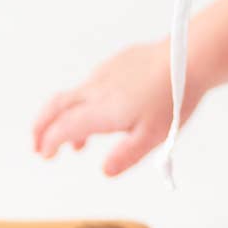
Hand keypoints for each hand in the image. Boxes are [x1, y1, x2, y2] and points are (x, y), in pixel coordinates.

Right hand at [32, 39, 196, 176]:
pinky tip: (104, 111)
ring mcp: (106, 73)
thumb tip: (105, 171)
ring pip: (75, 96)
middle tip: (38, 145)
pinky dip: (85, 102)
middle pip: (56, 106)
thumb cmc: (172, 97)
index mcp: (101, 110)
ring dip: (67, 118)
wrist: (189, 57)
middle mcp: (96, 89)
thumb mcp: (152, 136)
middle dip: (41, 126)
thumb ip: (125, 155)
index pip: (63, 127)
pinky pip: (92, 84)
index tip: (45, 154)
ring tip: (78, 142)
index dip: (49, 141)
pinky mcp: (118, 62)